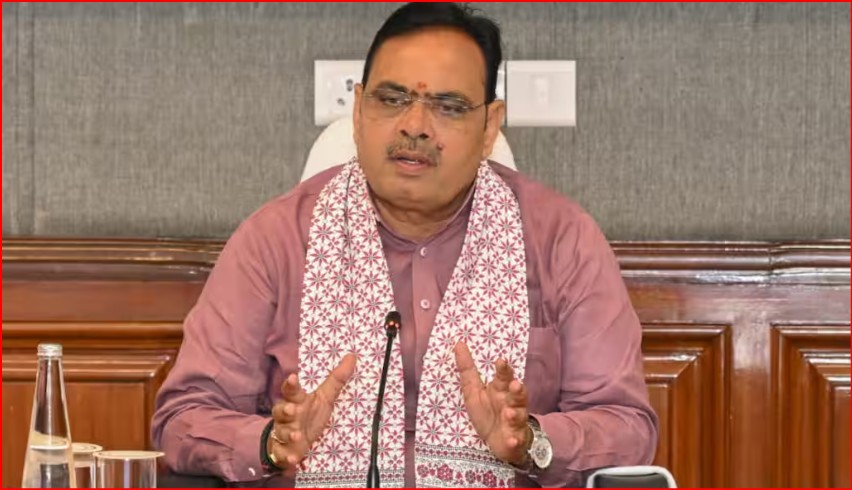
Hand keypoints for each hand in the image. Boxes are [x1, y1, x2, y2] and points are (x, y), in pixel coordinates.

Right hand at [268, 353, 356, 474]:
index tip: (293, 378)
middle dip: (285, 410)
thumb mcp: (325, 397)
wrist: (294, 441)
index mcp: (297, 401)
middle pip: (282, 410)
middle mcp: (287, 416)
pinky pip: (283, 453)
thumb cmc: (310, 414)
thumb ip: (336, 379)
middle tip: (291, 410)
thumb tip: (352, 356)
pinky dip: (288, 456)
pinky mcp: (284, 450)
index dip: (291, 384)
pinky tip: (293, 458)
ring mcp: (284, 433)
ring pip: (282, 432)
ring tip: (297, 435)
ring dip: (289, 434)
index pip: (291, 390)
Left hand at [454, 342, 531, 465]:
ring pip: (518, 415)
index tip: (500, 361)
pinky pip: (516, 439)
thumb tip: (458, 343)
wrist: (498, 441)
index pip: (504, 377)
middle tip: (515, 385)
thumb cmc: (487, 411)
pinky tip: (512, 440)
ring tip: (509, 413)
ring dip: (515, 414)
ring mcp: (515, 421)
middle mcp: (511, 403)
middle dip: (517, 390)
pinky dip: (514, 439)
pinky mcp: (515, 438)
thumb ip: (467, 369)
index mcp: (500, 390)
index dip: (504, 369)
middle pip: (517, 394)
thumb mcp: (473, 390)